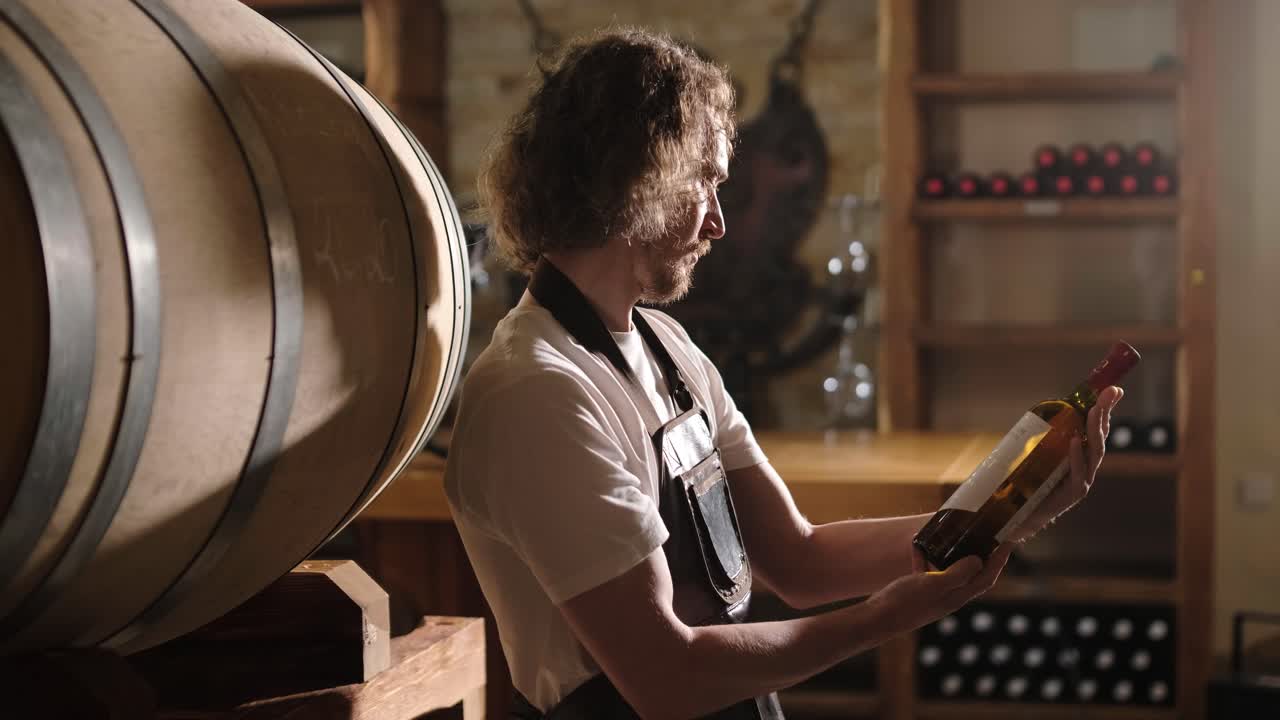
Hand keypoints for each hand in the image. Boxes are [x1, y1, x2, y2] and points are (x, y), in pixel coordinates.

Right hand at [867, 545, 1012, 635]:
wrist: (879, 619)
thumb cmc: (907, 603)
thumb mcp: (935, 584)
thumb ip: (959, 573)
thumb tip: (979, 560)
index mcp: (958, 596)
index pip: (987, 577)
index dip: (1000, 560)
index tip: (1009, 542)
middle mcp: (949, 596)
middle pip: (973, 575)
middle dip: (982, 557)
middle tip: (987, 537)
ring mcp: (933, 594)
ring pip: (950, 571)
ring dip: (954, 555)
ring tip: (956, 537)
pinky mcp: (917, 591)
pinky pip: (926, 570)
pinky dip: (925, 557)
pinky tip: (918, 545)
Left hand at [1011, 385, 1123, 541]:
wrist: (1023, 514)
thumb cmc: (1031, 482)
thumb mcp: (1039, 453)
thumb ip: (1044, 436)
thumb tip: (1041, 410)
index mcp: (1081, 455)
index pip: (1097, 429)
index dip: (1105, 410)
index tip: (1112, 390)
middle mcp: (1086, 467)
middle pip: (1100, 438)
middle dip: (1105, 414)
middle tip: (1109, 394)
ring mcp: (1082, 481)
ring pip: (1094, 453)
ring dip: (1094, 430)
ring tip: (1094, 411)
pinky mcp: (1073, 494)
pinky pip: (1078, 474)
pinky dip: (1076, 457)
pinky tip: (1075, 442)